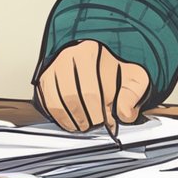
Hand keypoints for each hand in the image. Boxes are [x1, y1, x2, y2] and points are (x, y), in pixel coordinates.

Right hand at [34, 40, 150, 133]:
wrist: (99, 61)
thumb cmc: (114, 72)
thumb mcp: (131, 79)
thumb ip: (131, 96)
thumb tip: (124, 113)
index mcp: (90, 53)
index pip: (90, 91)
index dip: (98, 112)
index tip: (106, 121)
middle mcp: (68, 57)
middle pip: (72, 97)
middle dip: (85, 117)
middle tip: (96, 124)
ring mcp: (54, 68)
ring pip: (57, 102)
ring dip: (72, 119)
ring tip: (85, 124)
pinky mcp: (45, 79)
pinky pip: (47, 103)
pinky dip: (60, 117)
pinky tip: (72, 120)